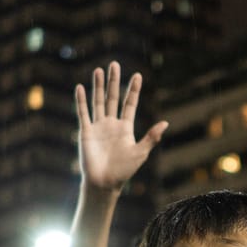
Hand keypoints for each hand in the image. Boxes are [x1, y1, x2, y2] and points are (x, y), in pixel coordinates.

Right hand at [75, 61, 167, 191]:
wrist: (104, 183)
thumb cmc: (123, 171)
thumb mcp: (140, 153)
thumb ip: (151, 137)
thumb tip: (166, 123)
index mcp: (126, 128)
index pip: (130, 104)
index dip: (133, 90)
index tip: (137, 75)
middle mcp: (111, 124)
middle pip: (113, 97)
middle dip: (114, 81)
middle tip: (114, 64)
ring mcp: (98, 127)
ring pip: (98, 101)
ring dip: (98, 86)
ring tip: (98, 70)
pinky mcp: (86, 132)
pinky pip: (83, 113)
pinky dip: (81, 101)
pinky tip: (80, 88)